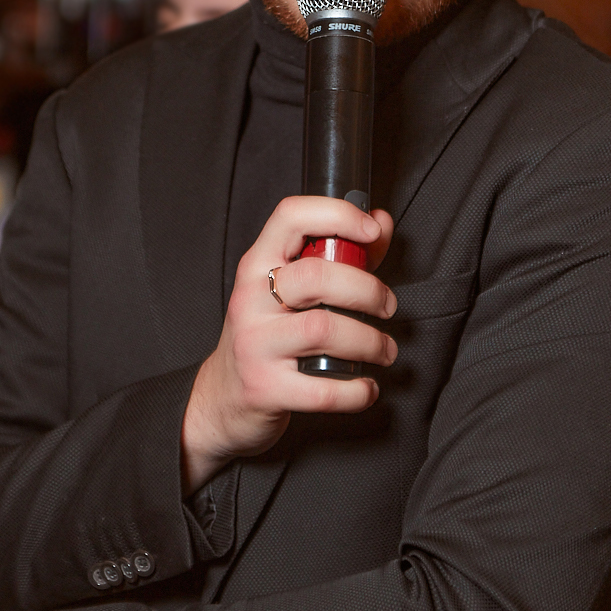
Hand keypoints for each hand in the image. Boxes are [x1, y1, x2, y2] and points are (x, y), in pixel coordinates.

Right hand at [182, 196, 397, 493]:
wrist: (224, 395)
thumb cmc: (269, 334)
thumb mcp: (293, 288)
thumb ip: (341, 253)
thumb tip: (381, 222)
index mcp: (258, 264)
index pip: (291, 217)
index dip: (337, 215)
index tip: (372, 230)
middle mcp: (251, 299)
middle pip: (317, 277)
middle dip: (368, 290)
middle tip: (387, 306)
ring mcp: (255, 344)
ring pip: (323, 330)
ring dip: (370, 341)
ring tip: (385, 350)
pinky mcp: (265, 388)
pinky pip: (323, 390)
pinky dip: (357, 391)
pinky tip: (367, 387)